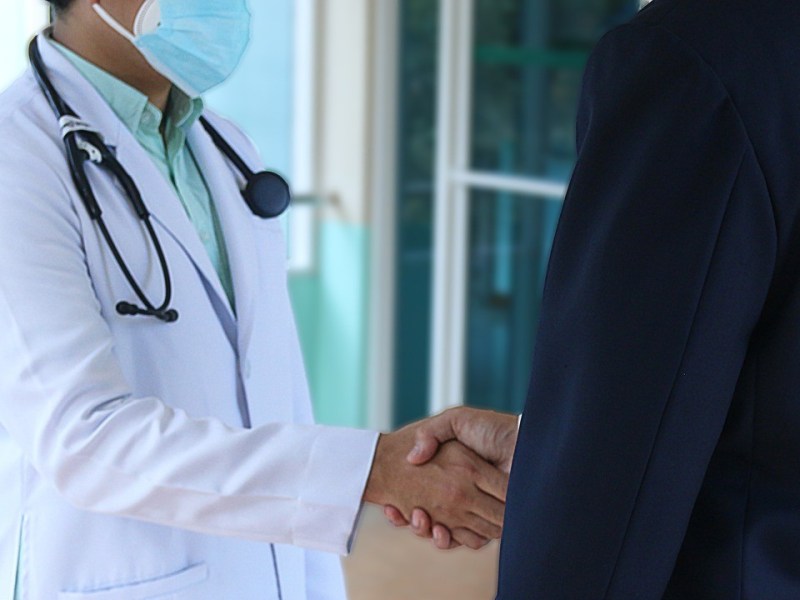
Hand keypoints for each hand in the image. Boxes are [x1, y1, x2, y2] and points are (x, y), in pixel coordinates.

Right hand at [383, 407, 517, 548]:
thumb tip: (413, 458)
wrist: (524, 441)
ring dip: (423, 529)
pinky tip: (436, 529)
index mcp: (454, 474)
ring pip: (442, 531)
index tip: (389, 502)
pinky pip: (466, 539)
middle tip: (396, 512)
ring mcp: (475, 510)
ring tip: (416, 517)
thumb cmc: (492, 429)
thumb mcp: (456, 421)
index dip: (403, 502)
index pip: (422, 493)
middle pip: (428, 517)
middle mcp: (462, 495)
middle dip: (410, 519)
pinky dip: (447, 540)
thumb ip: (432, 433)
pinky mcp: (489, 524)